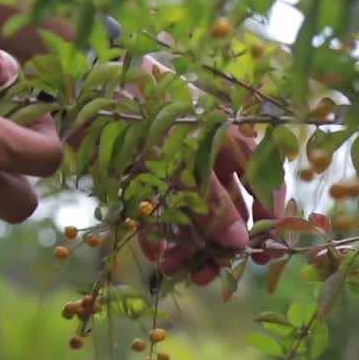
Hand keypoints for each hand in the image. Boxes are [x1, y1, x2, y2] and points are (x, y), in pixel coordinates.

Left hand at [132, 57, 285, 285]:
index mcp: (231, 144)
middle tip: (207, 277)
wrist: (90, 83)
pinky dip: (159, 232)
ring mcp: (180, 167)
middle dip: (218, 246)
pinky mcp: (149, 174)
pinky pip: (162, 210)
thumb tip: (241, 243)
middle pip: (228, 209)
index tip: (261, 256)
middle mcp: (210, 157)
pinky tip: (154, 252)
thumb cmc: (147, 112)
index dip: (268, 221)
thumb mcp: (183, 161)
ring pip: (194, 215)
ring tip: (171, 269)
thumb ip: (212, 203)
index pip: (264, 185)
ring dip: (186, 246)